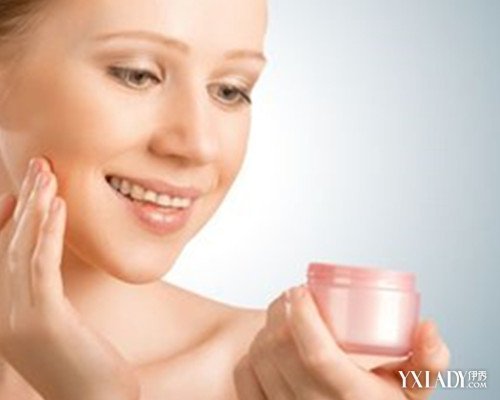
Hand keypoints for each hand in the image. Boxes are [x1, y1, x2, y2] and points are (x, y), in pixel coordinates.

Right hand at [0, 157, 139, 399]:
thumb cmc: (86, 367)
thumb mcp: (62, 329)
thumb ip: (49, 299)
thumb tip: (49, 266)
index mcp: (5, 316)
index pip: (3, 255)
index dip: (13, 218)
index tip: (29, 188)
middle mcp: (2, 315)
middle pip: (8, 245)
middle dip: (24, 202)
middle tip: (38, 166)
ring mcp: (18, 319)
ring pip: (21, 249)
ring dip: (35, 207)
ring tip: (47, 173)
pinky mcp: (44, 320)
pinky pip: (42, 265)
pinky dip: (48, 231)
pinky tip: (59, 204)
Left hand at [234, 284, 449, 399]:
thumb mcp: (412, 388)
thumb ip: (429, 360)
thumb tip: (427, 325)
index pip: (317, 356)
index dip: (303, 317)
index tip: (300, 290)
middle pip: (281, 352)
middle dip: (279, 312)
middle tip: (290, 295)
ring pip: (260, 361)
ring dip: (265, 327)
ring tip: (280, 312)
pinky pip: (245, 378)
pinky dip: (252, 351)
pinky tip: (265, 341)